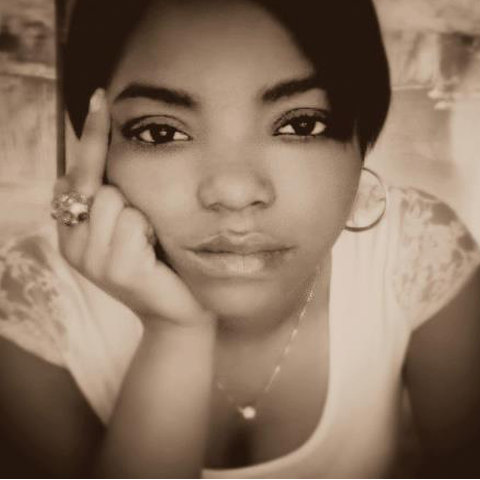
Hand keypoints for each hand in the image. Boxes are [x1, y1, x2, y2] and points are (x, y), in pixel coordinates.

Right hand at [55, 89, 214, 328]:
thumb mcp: (130, 226)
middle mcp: (73, 244)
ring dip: (141, 215)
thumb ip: (111, 195)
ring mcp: (92, 261)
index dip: (92, 136)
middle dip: (125, 195)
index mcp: (72, 231)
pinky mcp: (118, 271)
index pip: (75, 173)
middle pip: (94, 183)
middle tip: (141, 229)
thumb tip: (97, 155)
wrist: (179, 310)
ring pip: (114, 200)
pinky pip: (134, 223)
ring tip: (148, 243)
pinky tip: (154, 254)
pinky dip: (150, 232)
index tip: (102, 98)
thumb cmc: (158, 261)